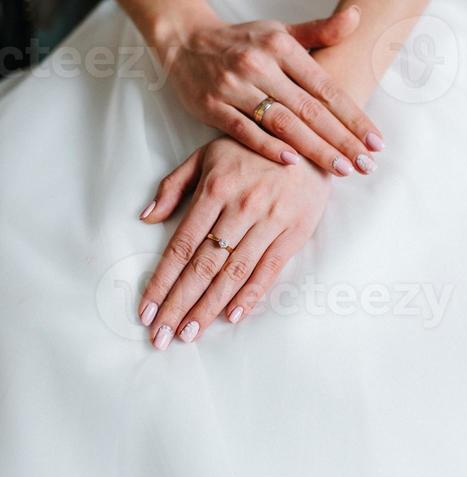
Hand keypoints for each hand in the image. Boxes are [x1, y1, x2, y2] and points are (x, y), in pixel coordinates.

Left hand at [137, 137, 331, 347]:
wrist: (311, 140)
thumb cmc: (251, 149)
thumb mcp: (207, 155)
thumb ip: (174, 185)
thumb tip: (147, 218)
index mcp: (215, 189)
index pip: (182, 245)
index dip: (162, 280)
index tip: (146, 309)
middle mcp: (240, 207)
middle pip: (204, 266)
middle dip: (179, 304)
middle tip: (161, 336)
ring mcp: (269, 221)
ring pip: (233, 273)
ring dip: (209, 308)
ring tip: (189, 334)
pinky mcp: (294, 231)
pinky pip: (269, 269)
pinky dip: (250, 296)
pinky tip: (231, 317)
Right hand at [157, 5, 383, 177]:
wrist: (185, 41)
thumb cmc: (244, 41)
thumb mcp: (282, 31)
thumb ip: (321, 30)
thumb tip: (359, 16)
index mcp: (281, 47)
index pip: (326, 88)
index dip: (353, 116)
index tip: (376, 141)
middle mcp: (259, 65)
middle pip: (309, 109)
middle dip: (342, 140)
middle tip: (367, 164)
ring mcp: (233, 87)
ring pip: (281, 122)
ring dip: (314, 148)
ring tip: (341, 168)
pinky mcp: (211, 106)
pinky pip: (243, 131)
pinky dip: (267, 146)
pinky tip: (293, 162)